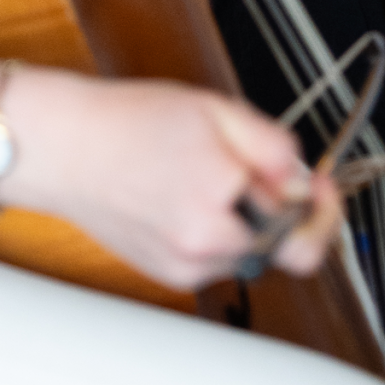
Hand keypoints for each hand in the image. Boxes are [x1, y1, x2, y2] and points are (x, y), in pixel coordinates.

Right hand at [9, 70, 343, 290]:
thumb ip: (272, 146)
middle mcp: (204, 247)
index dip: (320, 205)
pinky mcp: (168, 275)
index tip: (320, 188)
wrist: (64, 149)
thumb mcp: (214, 109)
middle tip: (260, 170)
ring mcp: (185, 268)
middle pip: (278, 242)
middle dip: (277, 206)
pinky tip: (185, 195)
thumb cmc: (126, 123)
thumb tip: (302, 179)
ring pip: (248, 250)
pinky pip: (216, 257)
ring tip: (205, 174)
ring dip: (246, 219)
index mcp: (221, 202)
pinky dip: (216, 230)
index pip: (302, 229)